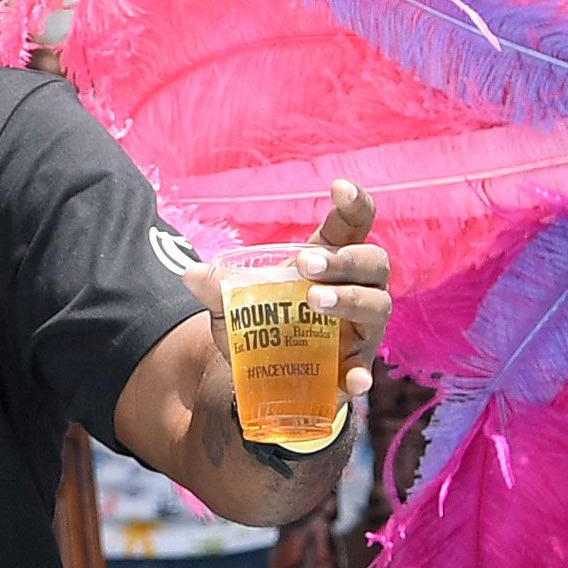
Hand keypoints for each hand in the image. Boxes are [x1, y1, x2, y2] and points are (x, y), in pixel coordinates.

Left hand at [182, 180, 392, 404]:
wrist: (265, 375)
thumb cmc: (263, 322)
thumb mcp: (234, 301)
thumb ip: (217, 286)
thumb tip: (191, 274)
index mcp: (331, 259)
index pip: (354, 224)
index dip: (354, 203)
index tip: (339, 187)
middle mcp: (358, 287)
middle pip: (373, 261)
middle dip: (343, 259)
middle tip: (306, 264)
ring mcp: (362, 327)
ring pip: (376, 304)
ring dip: (349, 299)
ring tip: (314, 301)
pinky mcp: (355, 366)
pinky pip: (366, 368)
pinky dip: (361, 372)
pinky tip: (353, 380)